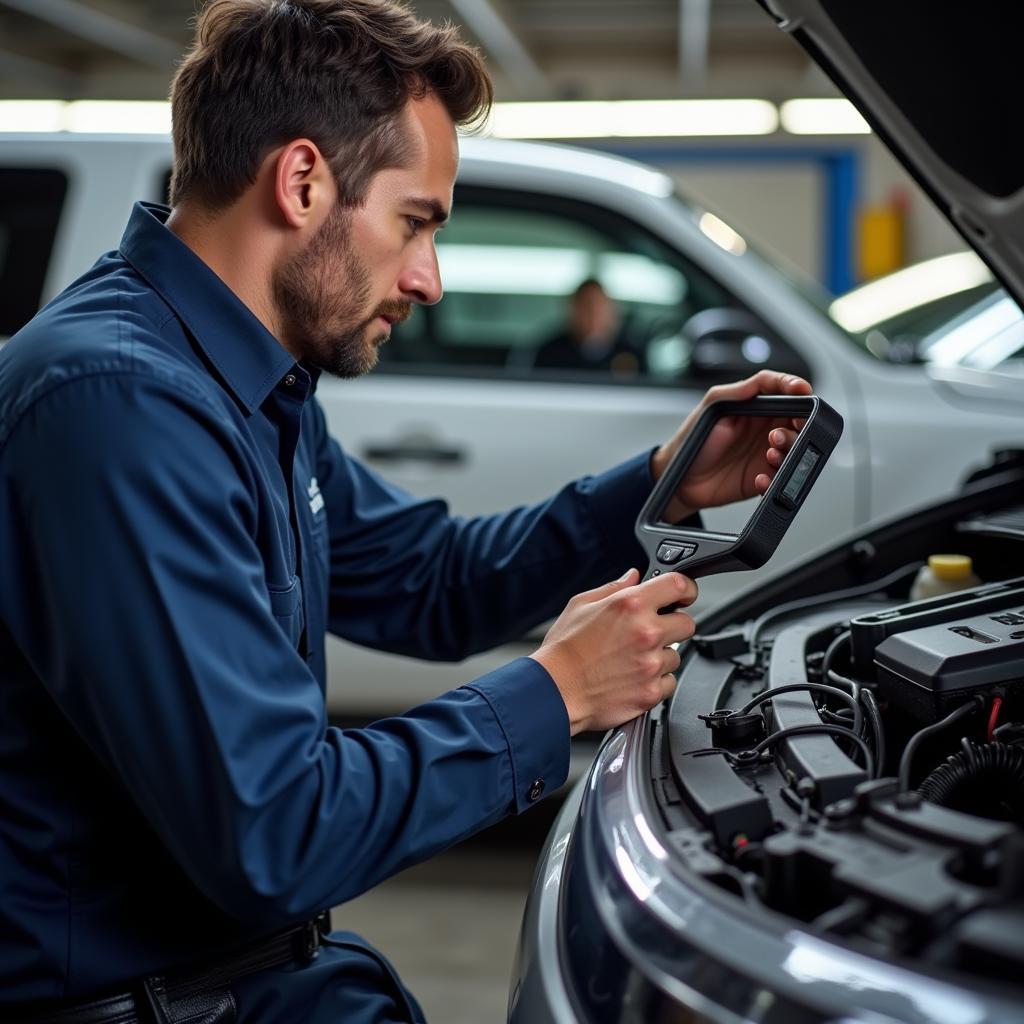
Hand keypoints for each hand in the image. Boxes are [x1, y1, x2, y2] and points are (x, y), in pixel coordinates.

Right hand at [530, 569, 696, 734]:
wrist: (554, 691)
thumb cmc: (563, 650)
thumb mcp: (581, 605)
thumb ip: (614, 588)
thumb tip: (634, 577)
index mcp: (631, 605)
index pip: (679, 585)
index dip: (686, 589)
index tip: (683, 595)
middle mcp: (646, 633)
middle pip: (686, 623)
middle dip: (672, 626)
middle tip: (651, 632)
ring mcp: (651, 664)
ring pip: (676, 656)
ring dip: (661, 656)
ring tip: (631, 659)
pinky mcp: (651, 691)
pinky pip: (668, 683)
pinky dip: (655, 682)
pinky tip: (633, 678)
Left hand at [651, 369, 811, 522]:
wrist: (681, 479)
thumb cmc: (693, 439)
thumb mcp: (712, 407)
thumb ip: (738, 393)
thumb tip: (762, 381)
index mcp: (755, 407)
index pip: (783, 391)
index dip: (795, 387)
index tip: (801, 390)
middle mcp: (765, 429)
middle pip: (798, 420)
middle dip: (799, 424)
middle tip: (780, 433)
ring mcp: (766, 453)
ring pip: (795, 449)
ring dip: (789, 451)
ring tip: (770, 453)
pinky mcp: (763, 477)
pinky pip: (781, 477)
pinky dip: (775, 478)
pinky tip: (760, 477)